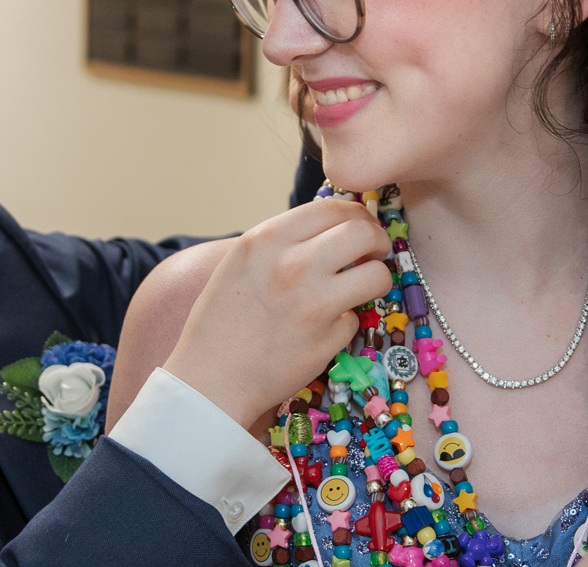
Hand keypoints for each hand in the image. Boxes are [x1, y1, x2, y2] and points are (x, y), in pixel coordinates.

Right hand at [163, 199, 392, 427]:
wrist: (210, 379)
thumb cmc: (221, 320)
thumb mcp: (242, 262)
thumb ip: (284, 241)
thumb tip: (334, 228)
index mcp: (266, 239)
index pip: (333, 208)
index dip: (355, 215)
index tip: (360, 227)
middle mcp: (292, 265)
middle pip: (364, 233)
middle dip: (378, 241)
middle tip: (374, 253)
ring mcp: (313, 303)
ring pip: (376, 275)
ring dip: (375, 279)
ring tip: (360, 288)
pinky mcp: (328, 340)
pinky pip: (356, 318)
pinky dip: (344, 322)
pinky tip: (321, 329)